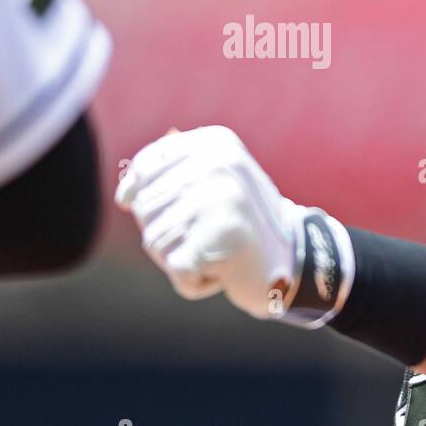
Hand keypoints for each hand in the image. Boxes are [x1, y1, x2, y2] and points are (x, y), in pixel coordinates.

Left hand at [115, 126, 304, 318]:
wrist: (298, 261)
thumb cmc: (244, 225)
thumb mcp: (213, 184)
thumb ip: (169, 178)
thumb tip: (126, 192)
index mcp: (215, 143)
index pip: (145, 166)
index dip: (134, 191)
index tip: (131, 205)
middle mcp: (219, 162)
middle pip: (144, 207)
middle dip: (162, 234)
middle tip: (201, 241)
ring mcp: (223, 195)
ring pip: (155, 240)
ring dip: (176, 260)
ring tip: (214, 255)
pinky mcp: (225, 233)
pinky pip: (176, 267)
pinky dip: (192, 282)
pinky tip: (221, 275)